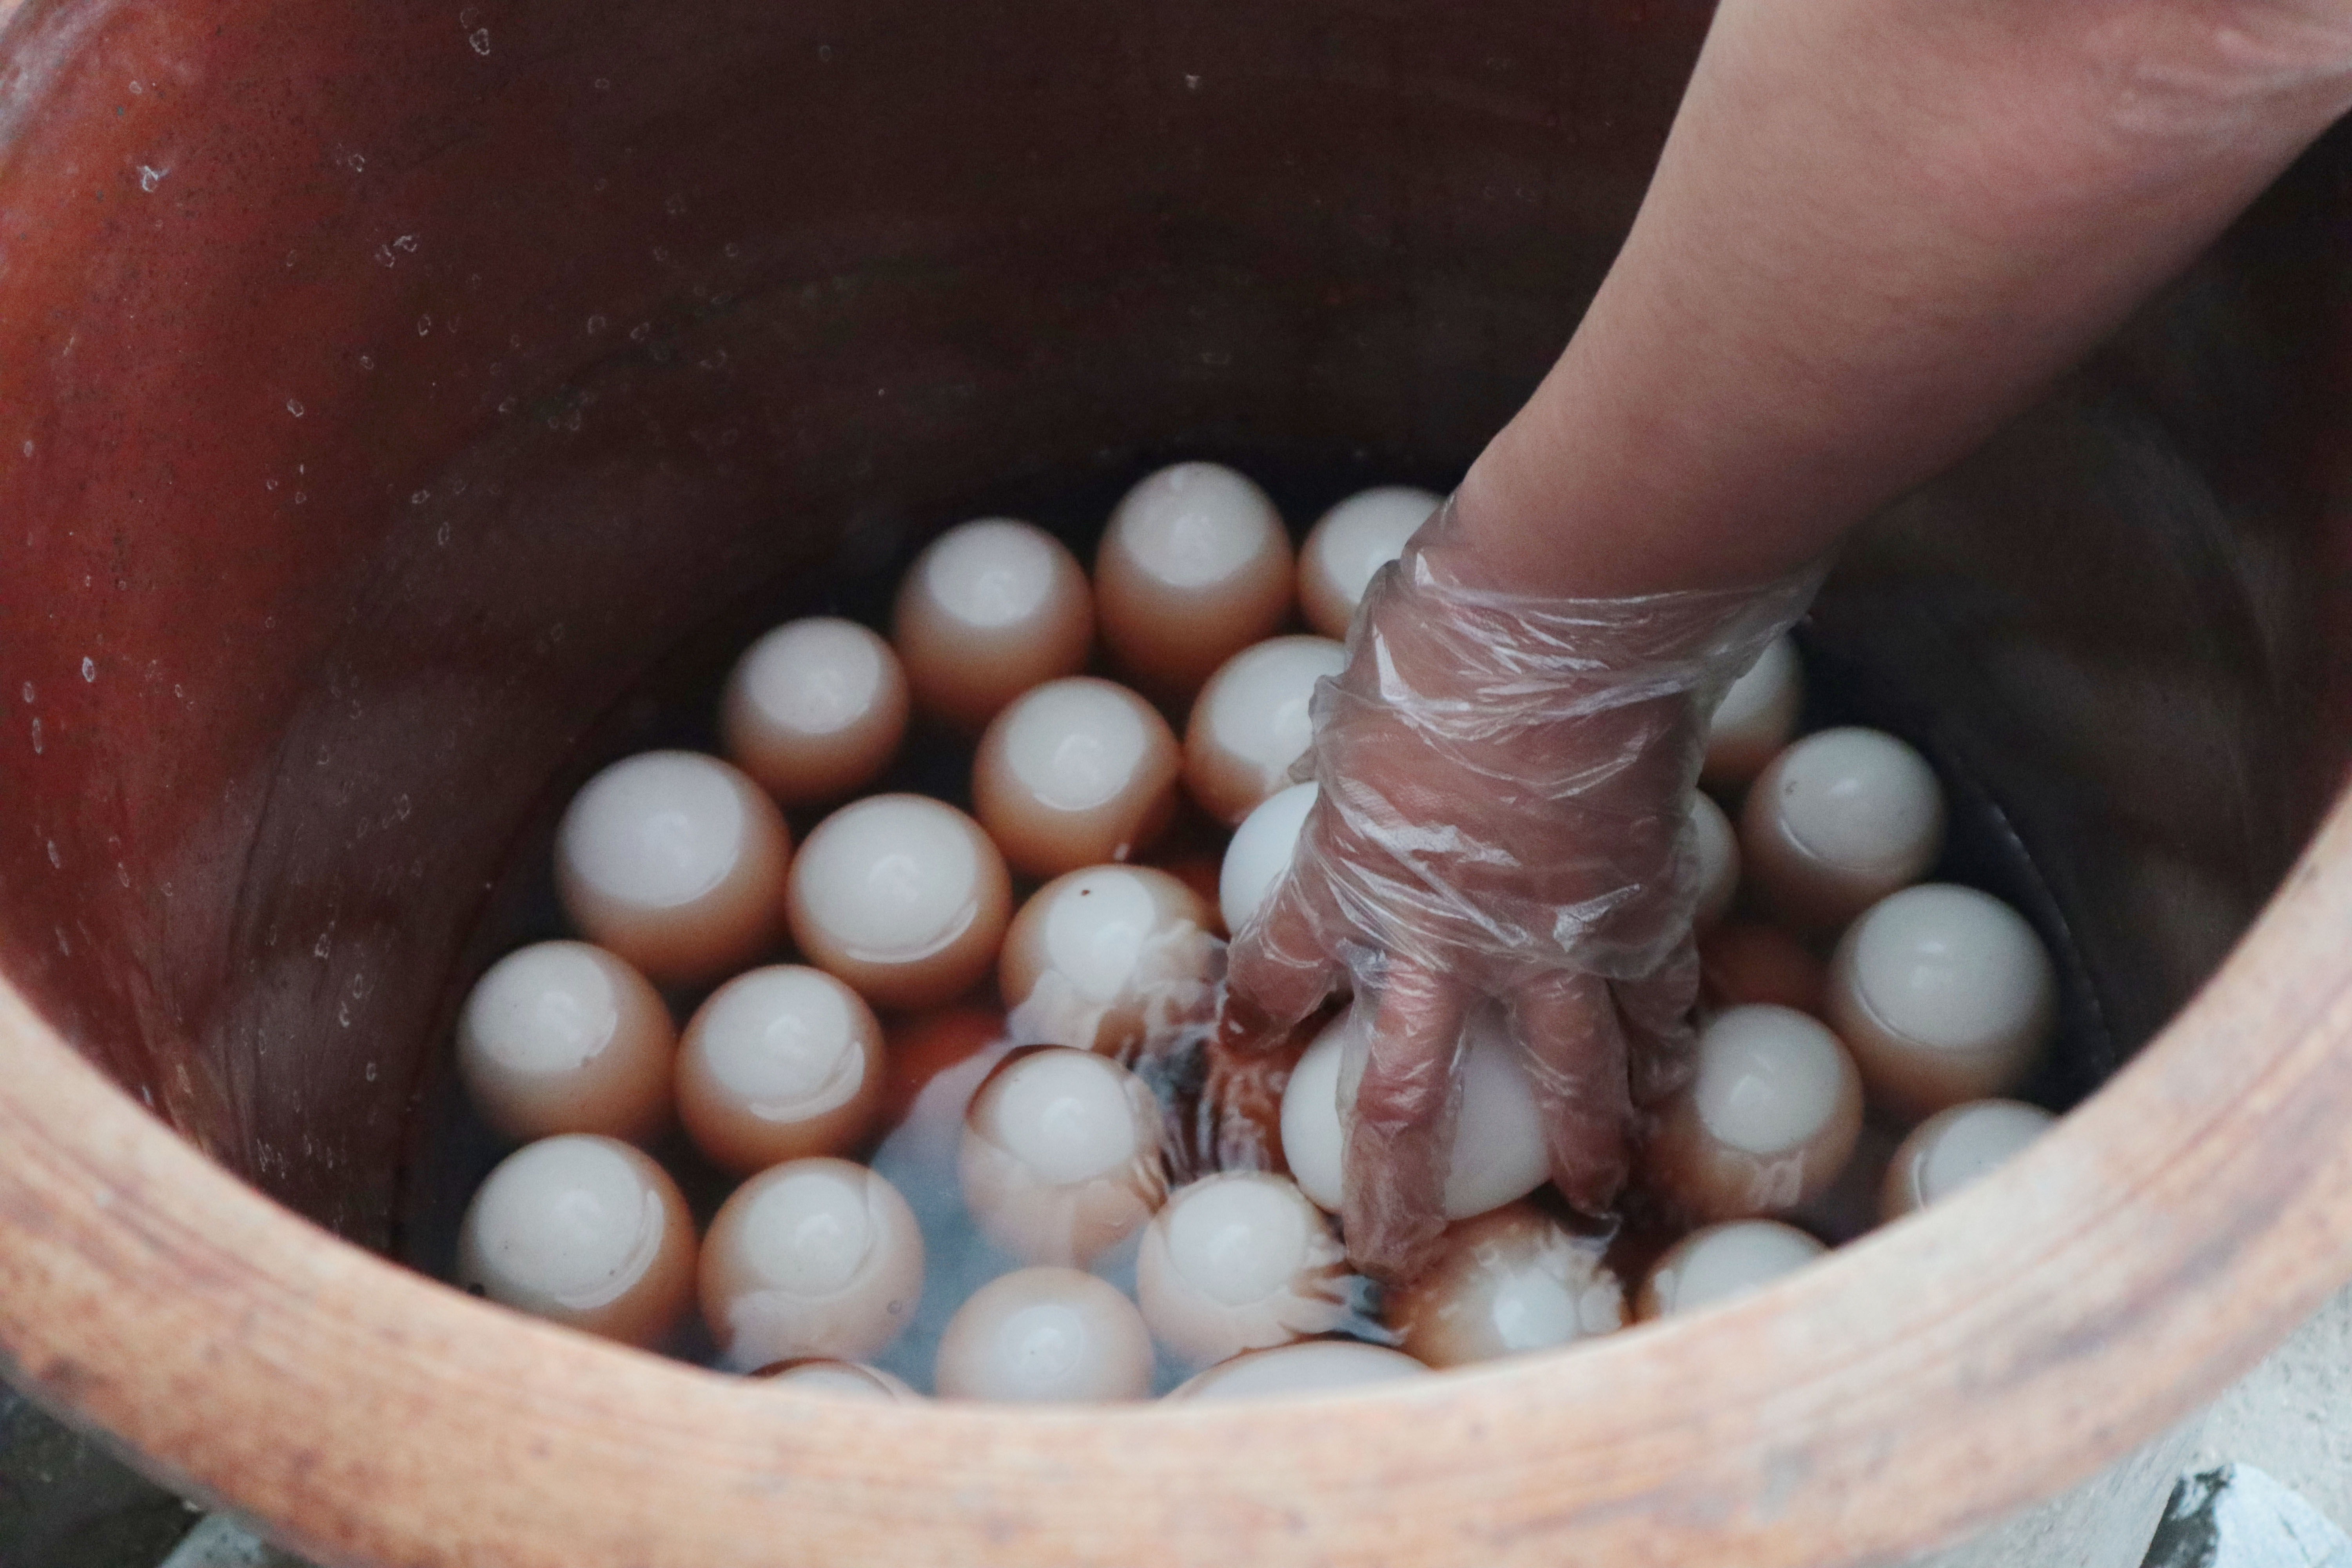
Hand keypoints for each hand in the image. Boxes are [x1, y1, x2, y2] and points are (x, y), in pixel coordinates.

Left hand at [1221, 499, 1816, 1275]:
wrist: (1573, 607)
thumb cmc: (1451, 633)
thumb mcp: (1367, 702)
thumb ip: (1357, 762)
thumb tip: (1346, 764)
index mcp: (1348, 877)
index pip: (1277, 977)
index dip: (1253, 1021)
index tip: (1242, 1052)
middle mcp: (1442, 938)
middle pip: (1405, 1102)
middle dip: (1397, 1192)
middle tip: (1396, 1255)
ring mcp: (1549, 939)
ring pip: (1565, 1082)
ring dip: (1582, 1146)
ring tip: (1592, 1195)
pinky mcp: (1641, 912)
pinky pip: (1655, 1001)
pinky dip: (1666, 1043)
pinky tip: (1673, 1077)